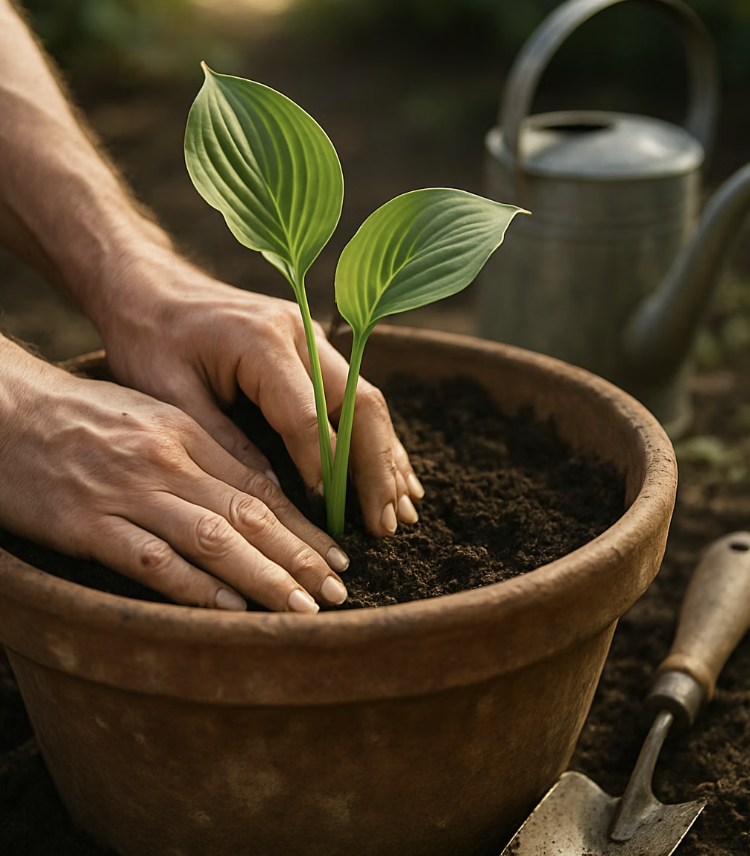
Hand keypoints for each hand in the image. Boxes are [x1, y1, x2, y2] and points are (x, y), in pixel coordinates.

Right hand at [0, 338, 349, 611]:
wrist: (5, 410)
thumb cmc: (82, 416)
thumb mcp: (152, 417)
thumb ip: (204, 453)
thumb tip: (258, 492)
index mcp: (186, 434)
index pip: (260, 486)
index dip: (304, 525)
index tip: (338, 553)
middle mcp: (167, 461)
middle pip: (249, 515)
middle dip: (301, 556)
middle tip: (339, 590)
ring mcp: (129, 493)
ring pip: (213, 539)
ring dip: (264, 576)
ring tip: (302, 608)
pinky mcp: (88, 524)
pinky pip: (153, 561)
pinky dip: (196, 586)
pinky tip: (231, 609)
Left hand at [91, 247, 423, 536]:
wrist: (146, 287)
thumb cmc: (148, 340)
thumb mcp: (171, 397)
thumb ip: (224, 443)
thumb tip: (277, 497)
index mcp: (262, 341)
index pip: (310, 416)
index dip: (324, 469)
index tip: (332, 518)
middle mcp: (300, 334)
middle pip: (360, 405)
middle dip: (377, 470)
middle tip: (387, 525)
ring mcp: (313, 338)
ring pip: (368, 401)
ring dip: (387, 458)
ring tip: (404, 511)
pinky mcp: (314, 349)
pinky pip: (355, 396)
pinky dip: (375, 439)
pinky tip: (394, 473)